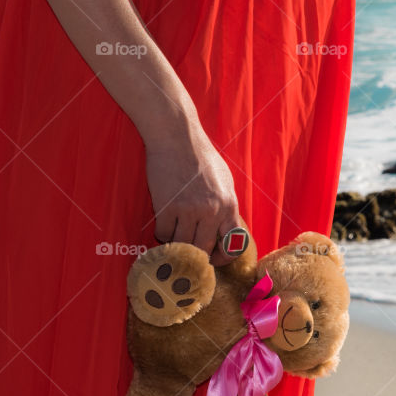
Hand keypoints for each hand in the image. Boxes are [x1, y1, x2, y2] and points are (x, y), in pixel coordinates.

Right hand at [144, 120, 240, 265]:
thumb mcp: (224, 180)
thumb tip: (224, 229)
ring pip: (182, 246)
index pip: (233, 245)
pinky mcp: (167, 208)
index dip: (223, 258)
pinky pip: (163, 234)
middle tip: (189, 253)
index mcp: (229, 204)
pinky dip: (162, 233)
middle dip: (196, 256)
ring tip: (175, 233)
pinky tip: (164, 220)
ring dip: (177, 244)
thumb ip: (225, 205)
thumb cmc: (201, 156)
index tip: (213, 258)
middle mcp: (212, 211)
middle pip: (204, 250)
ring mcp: (189, 210)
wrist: (177, 137)